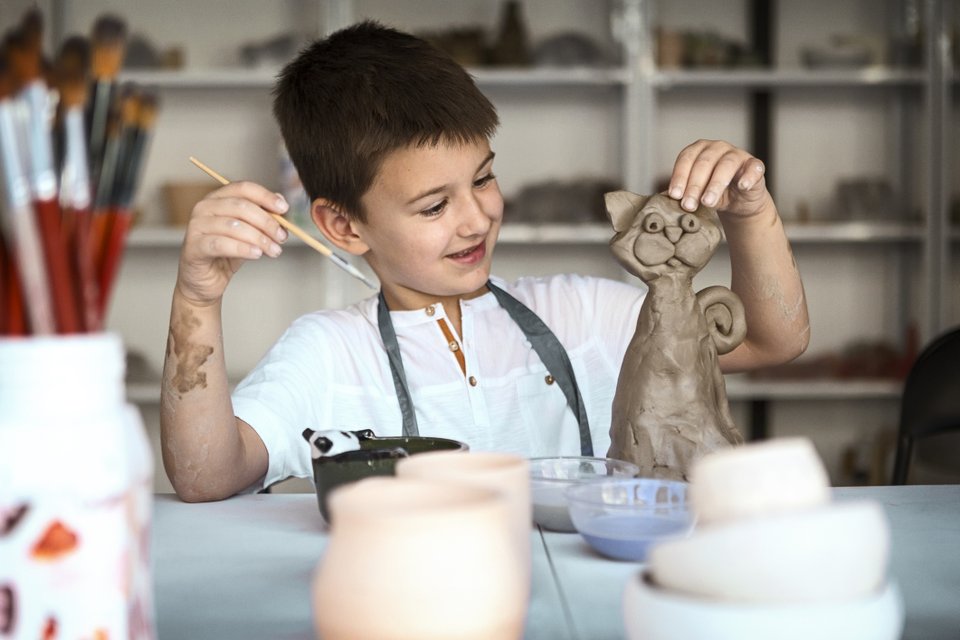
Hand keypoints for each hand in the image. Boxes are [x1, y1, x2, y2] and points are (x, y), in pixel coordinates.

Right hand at [176, 181, 289, 304]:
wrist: (206, 280)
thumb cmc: (227, 254)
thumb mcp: (250, 233)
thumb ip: (263, 218)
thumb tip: (281, 203)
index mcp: (218, 198)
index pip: (243, 188)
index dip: (265, 196)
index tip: (284, 209)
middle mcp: (204, 207)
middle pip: (241, 207)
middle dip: (266, 222)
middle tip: (281, 237)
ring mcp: (196, 226)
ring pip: (233, 226)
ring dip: (259, 238)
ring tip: (273, 250)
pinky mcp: (194, 246)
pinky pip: (221, 244)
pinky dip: (242, 248)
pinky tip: (256, 254)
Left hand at [667, 139, 770, 218]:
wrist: (739, 203)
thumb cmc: (713, 194)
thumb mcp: (696, 194)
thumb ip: (685, 193)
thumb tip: (670, 199)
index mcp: (699, 150)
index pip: (686, 159)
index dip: (679, 176)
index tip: (674, 195)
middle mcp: (718, 148)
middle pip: (704, 163)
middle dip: (694, 185)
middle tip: (688, 205)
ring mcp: (738, 155)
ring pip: (726, 165)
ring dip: (715, 184)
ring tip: (707, 202)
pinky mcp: (755, 165)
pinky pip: (753, 167)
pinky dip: (748, 176)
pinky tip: (742, 186)